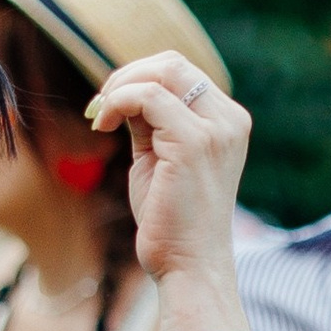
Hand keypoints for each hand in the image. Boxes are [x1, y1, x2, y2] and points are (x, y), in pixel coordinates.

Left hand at [86, 52, 251, 294]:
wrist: (189, 266)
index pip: (181, 72)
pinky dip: (117, 102)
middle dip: (127, 76)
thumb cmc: (173, 220)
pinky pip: (147, 97)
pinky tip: (103, 126)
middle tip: (100, 107)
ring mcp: (216, 131)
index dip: (139, 78)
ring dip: (119, 87)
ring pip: (161, 73)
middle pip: (173, 63)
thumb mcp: (160, 156)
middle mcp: (230, 122)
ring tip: (100, 117)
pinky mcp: (195, 143)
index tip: (110, 106)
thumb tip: (125, 87)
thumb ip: (151, 120)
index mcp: (228, 123)